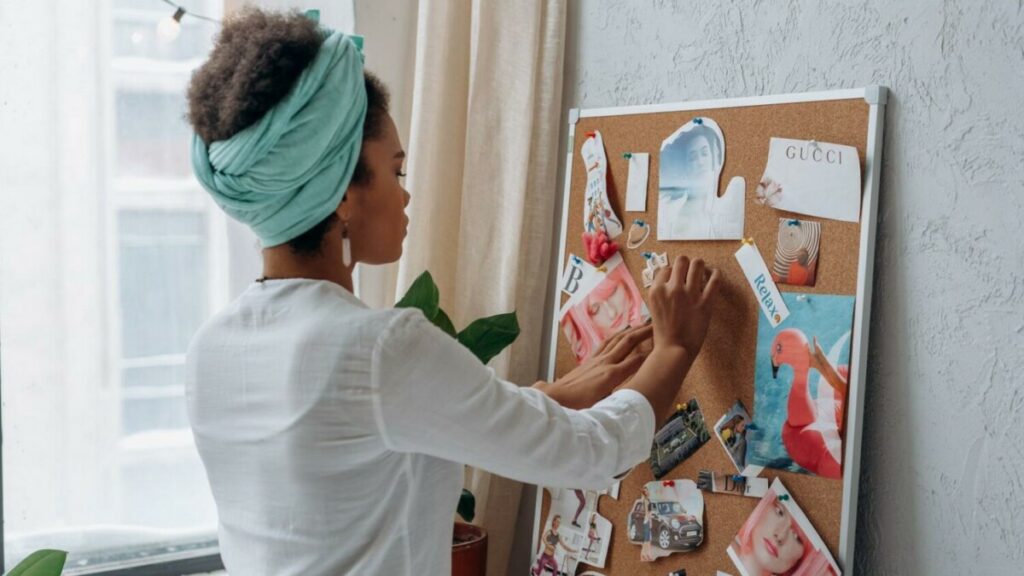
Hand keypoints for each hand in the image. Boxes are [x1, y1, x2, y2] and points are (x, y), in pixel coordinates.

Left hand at [534, 324, 652, 408]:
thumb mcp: (604, 407)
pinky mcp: (590, 360)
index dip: (652, 353)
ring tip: (643, 324)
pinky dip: (617, 335)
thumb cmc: (579, 406)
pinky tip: (621, 333)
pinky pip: (606, 343)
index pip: (637, 360)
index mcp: (612, 376)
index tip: (665, 346)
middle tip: (657, 324)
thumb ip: (621, 403)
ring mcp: (597, 359)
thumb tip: (637, 404)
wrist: (556, 398)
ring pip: (617, 339)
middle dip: (644, 332)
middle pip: (628, 342)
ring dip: (631, 330)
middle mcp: (606, 363)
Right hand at [646, 255, 720, 354]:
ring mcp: (689, 294)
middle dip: (685, 264)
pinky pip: (714, 280)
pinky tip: (714, 274)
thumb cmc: (663, 333)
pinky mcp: (705, 302)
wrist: (674, 350)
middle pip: (681, 260)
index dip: (672, 272)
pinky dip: (716, 274)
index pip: (665, 269)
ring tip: (701, 271)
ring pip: (697, 264)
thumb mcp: (654, 309)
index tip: (676, 278)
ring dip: (699, 266)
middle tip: (689, 271)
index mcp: (656, 290)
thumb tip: (669, 282)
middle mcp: (672, 288)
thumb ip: (661, 294)